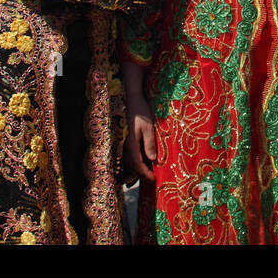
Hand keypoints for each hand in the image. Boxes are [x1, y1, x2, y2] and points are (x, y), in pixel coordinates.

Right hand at [122, 61, 156, 180]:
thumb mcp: (148, 128)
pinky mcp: (126, 136)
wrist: (131, 99)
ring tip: (147, 170)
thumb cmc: (141, 113)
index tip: (153, 179)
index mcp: (131, 144)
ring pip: (129, 159)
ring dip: (137, 166)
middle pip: (131, 164)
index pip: (137, 164)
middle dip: (140, 173)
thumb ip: (149, 144)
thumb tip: (152, 160)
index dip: (145, 173)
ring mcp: (124, 140)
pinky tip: (142, 157)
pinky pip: (129, 152)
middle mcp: (125, 145)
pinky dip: (135, 158)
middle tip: (151, 177)